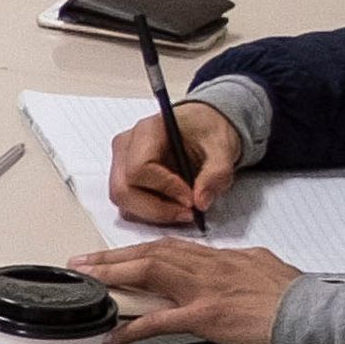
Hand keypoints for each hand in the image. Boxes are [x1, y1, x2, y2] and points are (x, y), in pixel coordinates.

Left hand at [78, 237, 293, 343]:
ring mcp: (207, 289)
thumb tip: (236, 269)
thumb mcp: (268, 271)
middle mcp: (213, 266)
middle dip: (114, 256)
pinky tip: (111, 334)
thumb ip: (245, 267)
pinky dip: (131, 327)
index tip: (118, 253)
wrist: (317, 315)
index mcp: (227, 257)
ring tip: (86, 283)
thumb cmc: (297, 300)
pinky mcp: (207, 315)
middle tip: (83, 261)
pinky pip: (160, 320)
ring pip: (150, 272)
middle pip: (154, 253)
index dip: (141, 249)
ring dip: (113, 276)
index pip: (175, 247)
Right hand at [108, 101, 245, 226]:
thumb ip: (216, 173)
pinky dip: (152, 213)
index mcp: (146, 131)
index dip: (164, 188)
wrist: (203, 129)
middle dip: (156, 210)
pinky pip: (129, 206)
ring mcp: (121, 165)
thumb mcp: (223, 147)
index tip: (191, 199)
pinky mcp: (125, 181)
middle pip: (123, 190)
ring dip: (154, 214)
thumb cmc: (207, 130)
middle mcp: (126, 148)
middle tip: (188, 213)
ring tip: (184, 210)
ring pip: (124, 202)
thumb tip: (200, 202)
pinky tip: (174, 206)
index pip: (139, 168)